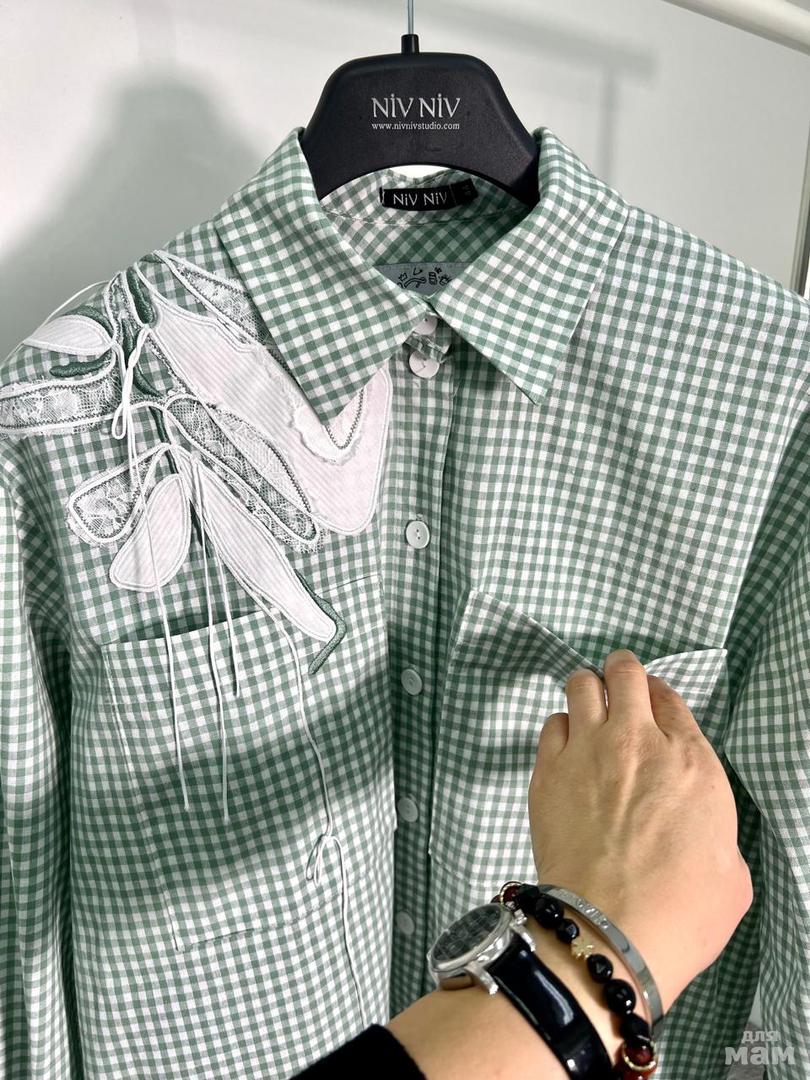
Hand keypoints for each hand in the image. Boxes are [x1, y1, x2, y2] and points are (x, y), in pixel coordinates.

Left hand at [528, 648, 752, 1012]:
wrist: (610, 930)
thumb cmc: (679, 912)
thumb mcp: (731, 873)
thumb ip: (715, 834)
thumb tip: (700, 836)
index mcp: (692, 761)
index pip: (669, 697)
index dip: (658, 697)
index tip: (652, 707)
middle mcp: (638, 741)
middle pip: (624, 671)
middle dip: (621, 672)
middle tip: (618, 685)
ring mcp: (588, 750)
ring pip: (580, 684)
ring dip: (587, 693)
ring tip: (588, 713)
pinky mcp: (548, 770)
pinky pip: (551, 723)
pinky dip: (559, 729)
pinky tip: (566, 751)